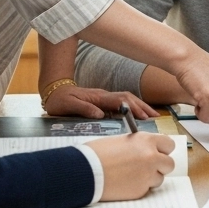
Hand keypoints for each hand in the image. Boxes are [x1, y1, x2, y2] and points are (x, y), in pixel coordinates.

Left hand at [43, 84, 158, 119]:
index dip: (133, 108)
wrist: (53, 91)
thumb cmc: (59, 100)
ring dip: (140, 105)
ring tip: (152, 115)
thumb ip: (84, 109)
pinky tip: (138, 112)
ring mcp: (104, 97)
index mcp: (97, 97)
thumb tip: (100, 115)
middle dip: (142, 106)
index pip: (120, 101)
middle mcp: (103, 95)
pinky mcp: (103, 100)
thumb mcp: (68, 106)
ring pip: (127, 98)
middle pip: (128, 98)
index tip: (143, 116)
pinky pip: (122, 101)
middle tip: (155, 116)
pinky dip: (133, 106)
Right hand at [86, 133, 176, 200]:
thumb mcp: (122, 141)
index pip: (169, 145)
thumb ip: (139, 145)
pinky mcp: (141, 191)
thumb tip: (148, 150)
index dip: (163, 150)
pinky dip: (139, 187)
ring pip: (159, 178)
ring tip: (131, 175)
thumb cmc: (98, 153)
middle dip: (160, 166)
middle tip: (148, 166)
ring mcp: (147, 175)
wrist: (86, 171)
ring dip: (149, 178)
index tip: (159, 153)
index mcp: (146, 141)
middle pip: (169, 164)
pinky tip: (125, 183)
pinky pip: (146, 189)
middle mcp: (151, 157)